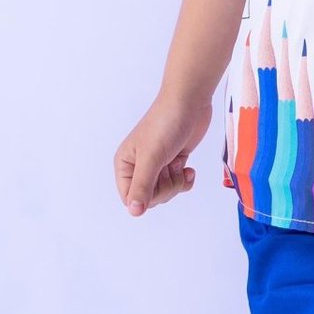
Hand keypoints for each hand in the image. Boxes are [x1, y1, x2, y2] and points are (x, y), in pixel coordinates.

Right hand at [114, 89, 212, 216]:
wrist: (189, 102)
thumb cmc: (165, 124)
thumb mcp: (152, 157)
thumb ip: (142, 185)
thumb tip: (134, 212)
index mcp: (125, 164)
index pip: (130, 198)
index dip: (146, 197)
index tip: (158, 182)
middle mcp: (138, 166)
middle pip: (149, 198)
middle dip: (165, 189)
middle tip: (171, 170)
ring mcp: (157, 164)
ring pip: (164, 192)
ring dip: (176, 184)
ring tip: (179, 165)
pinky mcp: (173, 162)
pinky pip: (177, 184)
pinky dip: (185, 180)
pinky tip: (189, 168)